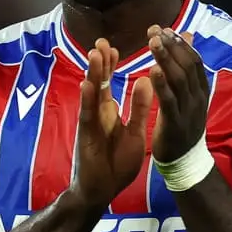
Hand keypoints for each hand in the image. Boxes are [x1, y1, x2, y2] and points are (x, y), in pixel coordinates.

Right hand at [72, 38, 153, 209]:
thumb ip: (138, 108)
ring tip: (94, 54)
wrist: (102, 189)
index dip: (111, 65)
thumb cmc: (117, 163)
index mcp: (109, 112)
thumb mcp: (134, 132)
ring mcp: (90, 122)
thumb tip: (144, 81)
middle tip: (101, 42)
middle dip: (100, 63)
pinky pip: (87, 115)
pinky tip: (87, 85)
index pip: (110, 83)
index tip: (114, 47)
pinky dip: (87, 100)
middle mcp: (97, 113)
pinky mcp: (86, 135)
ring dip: (93, 74)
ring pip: (91, 94)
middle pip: (99, 82)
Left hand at [148, 26, 209, 161]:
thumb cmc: (183, 126)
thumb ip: (185, 70)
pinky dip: (162, 84)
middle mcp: (197, 97)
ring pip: (179, 79)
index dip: (179, 43)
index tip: (163, 28)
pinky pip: (169, 101)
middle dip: (171, 46)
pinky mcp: (176, 123)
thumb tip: (188, 37)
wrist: (185, 161)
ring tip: (153, 43)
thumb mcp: (187, 97)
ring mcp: (188, 110)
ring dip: (166, 59)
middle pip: (187, 65)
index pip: (193, 60)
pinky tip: (152, 71)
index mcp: (200, 89)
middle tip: (154, 31)